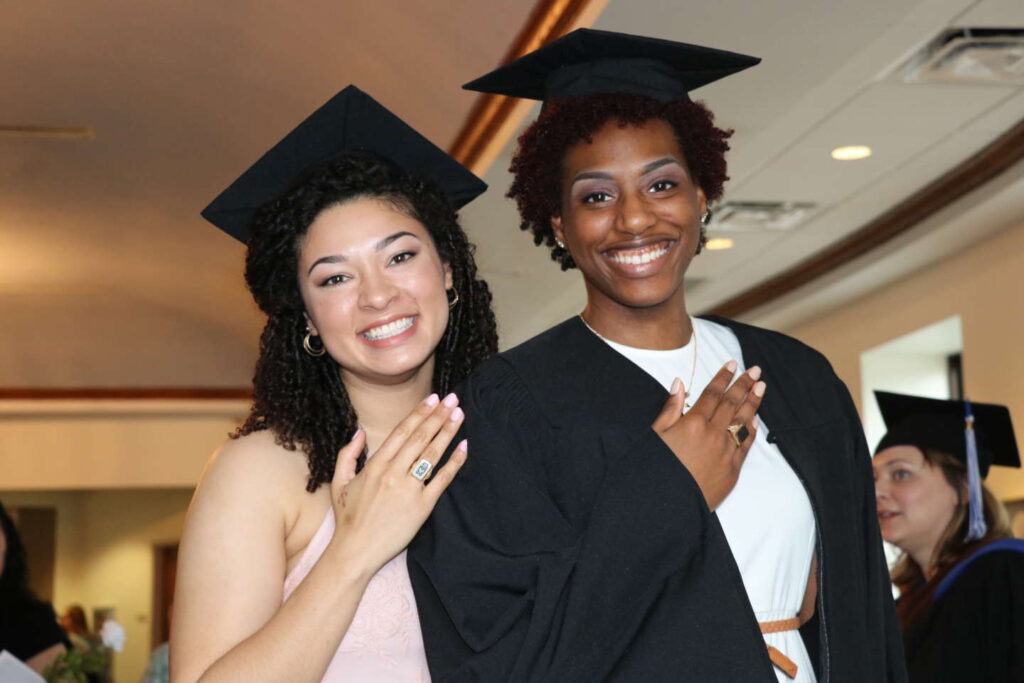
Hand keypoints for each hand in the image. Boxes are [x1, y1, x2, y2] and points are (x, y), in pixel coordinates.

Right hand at [328, 392, 467, 573]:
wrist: (355, 551)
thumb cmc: (348, 518)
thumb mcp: (339, 482)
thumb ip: (349, 454)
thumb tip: (360, 432)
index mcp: (375, 465)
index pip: (402, 431)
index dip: (419, 413)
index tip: (433, 398)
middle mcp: (393, 473)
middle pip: (420, 437)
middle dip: (438, 415)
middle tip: (453, 399)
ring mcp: (408, 489)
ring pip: (432, 453)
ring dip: (447, 431)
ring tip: (459, 414)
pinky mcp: (422, 506)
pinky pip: (442, 479)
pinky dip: (455, 462)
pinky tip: (464, 446)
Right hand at [652, 362, 764, 509]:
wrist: (667, 506)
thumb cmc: (656, 470)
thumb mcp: (655, 435)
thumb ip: (670, 409)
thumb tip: (678, 383)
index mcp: (693, 423)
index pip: (712, 393)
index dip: (723, 377)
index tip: (732, 364)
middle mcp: (713, 434)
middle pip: (732, 404)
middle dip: (744, 384)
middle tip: (755, 370)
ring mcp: (726, 452)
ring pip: (744, 422)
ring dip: (754, 403)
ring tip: (761, 387)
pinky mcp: (733, 470)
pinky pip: (746, 445)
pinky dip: (752, 430)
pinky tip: (756, 420)